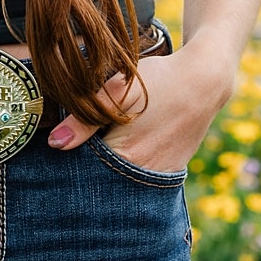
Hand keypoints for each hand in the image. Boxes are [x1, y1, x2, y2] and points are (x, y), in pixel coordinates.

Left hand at [47, 41, 231, 172]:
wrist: (204, 81)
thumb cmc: (159, 81)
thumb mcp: (118, 91)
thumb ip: (85, 119)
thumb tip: (56, 143)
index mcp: (127, 157)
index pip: (84, 171)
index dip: (71, 159)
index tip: (60, 150)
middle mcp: (143, 176)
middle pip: (102, 180)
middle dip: (87, 167)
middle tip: (82, 143)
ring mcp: (158, 177)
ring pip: (120, 180)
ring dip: (107, 168)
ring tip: (105, 140)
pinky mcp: (170, 173)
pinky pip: (139, 178)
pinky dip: (127, 168)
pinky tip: (124, 147)